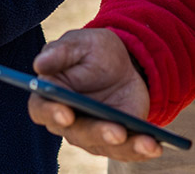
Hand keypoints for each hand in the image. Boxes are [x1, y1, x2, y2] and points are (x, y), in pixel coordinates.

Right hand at [27, 28, 160, 161]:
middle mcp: (68, 121)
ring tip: (145, 141)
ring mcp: (92, 135)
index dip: (51, 113)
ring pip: (104, 145)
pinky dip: (141, 149)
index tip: (65, 112)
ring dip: (124, 145)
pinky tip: (155, 145)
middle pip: (77, 133)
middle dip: (98, 133)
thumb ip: (60, 52)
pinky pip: (127, 150)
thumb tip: (40, 64)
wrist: (124, 63)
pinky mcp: (116, 141)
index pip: (41, 109)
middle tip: (117, 131)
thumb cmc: (93, 51)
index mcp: (50, 95)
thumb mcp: (80, 43)